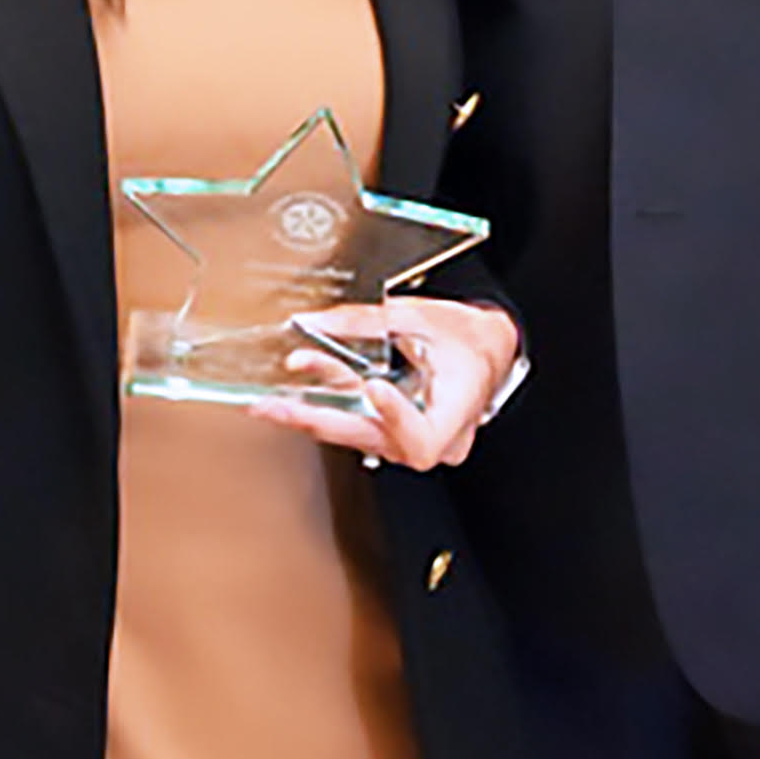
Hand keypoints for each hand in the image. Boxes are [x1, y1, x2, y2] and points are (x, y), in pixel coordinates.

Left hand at [252, 298, 519, 467]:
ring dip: (314, 410)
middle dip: (320, 418)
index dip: (396, 419)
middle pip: (372, 439)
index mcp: (454, 418)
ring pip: (357, 430)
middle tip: (278, 407)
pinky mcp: (390, 427)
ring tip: (272, 400)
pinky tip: (293, 395)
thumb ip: (367, 321)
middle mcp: (430, 438)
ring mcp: (408, 436)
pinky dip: (327, 403)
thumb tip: (315, 322)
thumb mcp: (422, 319)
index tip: (376, 387)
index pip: (421, 439)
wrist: (488, 344)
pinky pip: (356, 420)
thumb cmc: (470, 339)